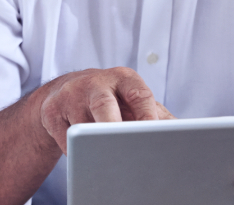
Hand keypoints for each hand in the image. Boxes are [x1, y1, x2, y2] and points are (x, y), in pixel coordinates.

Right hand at [35, 67, 172, 153]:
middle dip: (112, 125)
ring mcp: (70, 94)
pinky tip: (83, 152)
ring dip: (93, 144)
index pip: (139, 95)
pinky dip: (77, 151)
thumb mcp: (133, 100)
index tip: (155, 136)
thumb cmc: (110, 100)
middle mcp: (96, 82)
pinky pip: (65, 139)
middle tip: (123, 145)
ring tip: (103, 155)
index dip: (148, 116)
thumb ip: (157, 115)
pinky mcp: (51, 111)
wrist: (64, 93)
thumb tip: (182, 133)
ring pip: (82, 126)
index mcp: (123, 78)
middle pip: (104, 104)